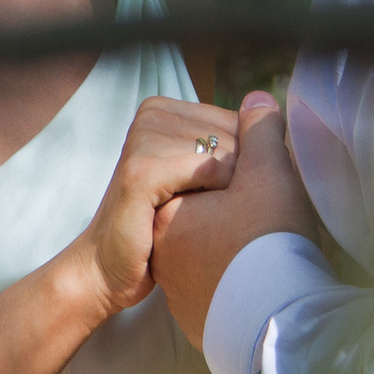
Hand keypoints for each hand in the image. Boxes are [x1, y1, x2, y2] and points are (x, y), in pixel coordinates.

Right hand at [72, 96, 238, 316]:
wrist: (107, 266)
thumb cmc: (157, 224)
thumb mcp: (191, 176)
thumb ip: (222, 144)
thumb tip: (266, 107)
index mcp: (162, 110)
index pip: (235, 121)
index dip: (250, 162)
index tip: (236, 197)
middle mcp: (151, 115)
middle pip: (232, 135)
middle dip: (241, 178)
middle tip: (224, 214)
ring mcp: (143, 140)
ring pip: (222, 153)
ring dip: (229, 192)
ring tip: (212, 220)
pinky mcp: (140, 172)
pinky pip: (204, 171)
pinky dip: (215, 196)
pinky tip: (205, 220)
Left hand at [151, 91, 320, 349]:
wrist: (275, 329)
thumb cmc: (268, 245)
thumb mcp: (267, 172)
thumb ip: (259, 130)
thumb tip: (254, 99)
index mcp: (170, 208)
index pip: (204, 165)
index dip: (243, 164)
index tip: (270, 183)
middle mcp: (165, 247)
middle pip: (206, 203)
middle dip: (240, 199)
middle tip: (274, 209)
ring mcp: (180, 287)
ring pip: (213, 243)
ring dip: (242, 235)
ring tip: (274, 239)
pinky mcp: (200, 316)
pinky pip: (220, 280)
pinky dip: (242, 271)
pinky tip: (266, 272)